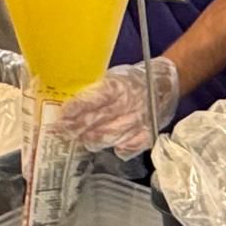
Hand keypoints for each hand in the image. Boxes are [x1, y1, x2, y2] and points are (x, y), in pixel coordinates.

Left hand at [53, 58, 180, 158]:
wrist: (163, 83)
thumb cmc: (133, 80)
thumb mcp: (114, 77)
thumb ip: (97, 90)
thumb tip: (70, 104)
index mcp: (120, 85)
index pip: (97, 97)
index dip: (78, 106)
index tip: (62, 113)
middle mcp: (129, 103)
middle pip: (100, 119)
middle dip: (78, 127)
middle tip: (62, 131)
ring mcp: (139, 120)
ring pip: (112, 135)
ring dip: (93, 139)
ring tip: (81, 140)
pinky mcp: (148, 133)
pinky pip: (132, 146)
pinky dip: (121, 148)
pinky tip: (111, 148)